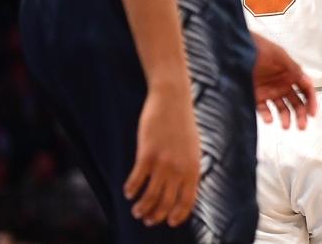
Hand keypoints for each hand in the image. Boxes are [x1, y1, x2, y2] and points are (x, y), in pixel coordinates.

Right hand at [124, 82, 200, 227]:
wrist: (173, 99)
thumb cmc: (182, 124)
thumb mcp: (192, 148)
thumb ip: (188, 168)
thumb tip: (182, 189)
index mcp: (193, 168)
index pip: (188, 201)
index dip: (177, 215)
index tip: (169, 222)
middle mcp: (180, 168)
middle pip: (166, 203)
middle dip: (156, 216)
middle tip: (147, 220)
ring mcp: (163, 162)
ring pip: (150, 196)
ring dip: (142, 208)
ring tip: (136, 211)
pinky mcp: (147, 154)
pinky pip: (136, 180)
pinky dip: (131, 190)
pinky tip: (128, 192)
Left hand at [252, 32, 317, 129]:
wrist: (237, 50)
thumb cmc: (259, 48)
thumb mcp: (281, 57)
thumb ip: (295, 70)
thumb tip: (307, 81)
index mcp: (291, 73)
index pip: (306, 89)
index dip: (311, 101)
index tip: (311, 113)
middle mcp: (282, 83)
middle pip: (296, 102)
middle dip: (301, 114)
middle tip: (301, 125)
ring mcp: (270, 90)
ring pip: (282, 108)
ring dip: (286, 118)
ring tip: (285, 125)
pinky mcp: (257, 96)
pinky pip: (264, 109)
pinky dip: (268, 116)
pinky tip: (269, 119)